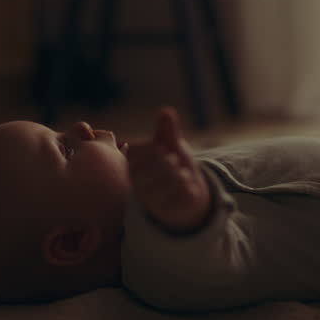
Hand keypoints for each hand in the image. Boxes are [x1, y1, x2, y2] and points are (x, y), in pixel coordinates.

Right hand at [127, 107, 210, 232]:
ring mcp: (148, 196)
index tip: (164, 149)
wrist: (185, 196)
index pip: (140, 149)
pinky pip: (180, 189)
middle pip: (157, 160)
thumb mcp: (171, 145)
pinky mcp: (163, 208)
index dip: (158, 146)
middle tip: (174, 162)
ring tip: (180, 174)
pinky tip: (185, 185)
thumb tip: (165, 111)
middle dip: (171, 158)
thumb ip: (167, 130)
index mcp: (132, 163)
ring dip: (180, 172)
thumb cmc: (173, 166)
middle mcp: (135, 180)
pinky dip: (187, 184)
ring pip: (170, 175)